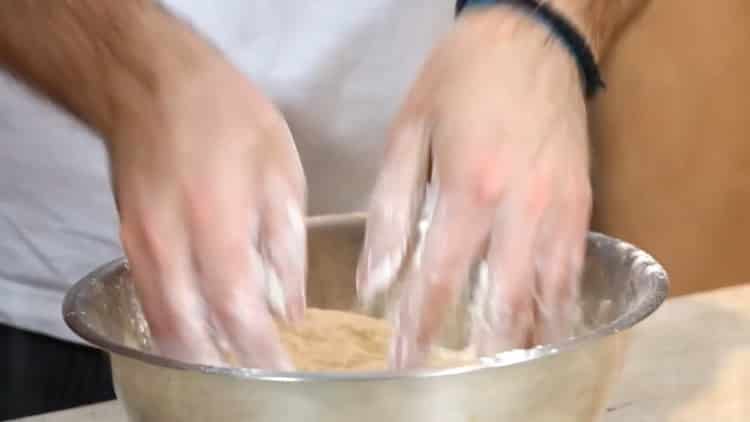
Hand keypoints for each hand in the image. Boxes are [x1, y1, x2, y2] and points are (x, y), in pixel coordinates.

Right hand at [111, 57, 305, 368]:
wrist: (150, 80)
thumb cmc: (223, 113)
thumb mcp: (279, 169)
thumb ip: (286, 245)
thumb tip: (291, 304)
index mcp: (216, 222)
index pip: (238, 310)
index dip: (261, 349)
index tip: (285, 368)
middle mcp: (169, 243)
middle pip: (190, 332)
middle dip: (225, 363)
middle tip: (257, 372)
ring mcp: (138, 244)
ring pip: (162, 322)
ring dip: (197, 351)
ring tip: (232, 361)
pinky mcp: (124, 241)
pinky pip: (148, 299)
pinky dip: (173, 325)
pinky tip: (199, 329)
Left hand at [358, 8, 591, 367]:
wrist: (533, 36)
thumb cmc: (462, 78)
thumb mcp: (408, 132)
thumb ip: (391, 209)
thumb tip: (376, 277)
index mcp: (469, 189)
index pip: (439, 280)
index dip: (418, 328)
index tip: (403, 361)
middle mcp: (520, 210)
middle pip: (499, 303)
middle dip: (473, 349)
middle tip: (452, 380)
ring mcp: (559, 210)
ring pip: (544, 297)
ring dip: (519, 339)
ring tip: (496, 368)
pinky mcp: (582, 204)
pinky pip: (572, 273)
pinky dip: (557, 309)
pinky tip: (541, 330)